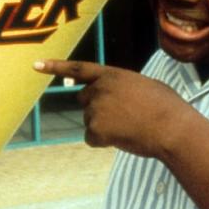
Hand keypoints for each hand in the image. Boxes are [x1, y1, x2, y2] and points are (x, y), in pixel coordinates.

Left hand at [33, 59, 192, 158]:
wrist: (172, 127)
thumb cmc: (167, 108)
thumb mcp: (144, 85)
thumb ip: (123, 86)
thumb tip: (119, 98)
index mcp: (112, 75)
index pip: (78, 68)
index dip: (55, 66)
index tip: (35, 65)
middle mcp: (99, 88)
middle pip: (84, 101)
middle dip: (97, 109)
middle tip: (123, 117)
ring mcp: (96, 108)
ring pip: (90, 122)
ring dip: (105, 127)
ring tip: (130, 127)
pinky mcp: (95, 128)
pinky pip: (92, 139)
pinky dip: (104, 142)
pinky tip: (123, 138)